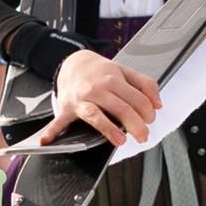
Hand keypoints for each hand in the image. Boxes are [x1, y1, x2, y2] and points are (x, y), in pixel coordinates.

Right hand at [51, 50, 165, 148]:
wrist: (73, 63)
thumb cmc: (102, 72)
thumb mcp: (126, 72)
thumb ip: (145, 85)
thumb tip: (159, 104)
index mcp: (114, 79)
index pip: (137, 98)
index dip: (148, 112)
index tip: (151, 120)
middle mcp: (97, 89)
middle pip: (121, 108)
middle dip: (136, 125)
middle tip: (144, 136)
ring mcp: (81, 99)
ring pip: (96, 115)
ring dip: (108, 129)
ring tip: (120, 141)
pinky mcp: (67, 108)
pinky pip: (58, 122)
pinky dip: (51, 132)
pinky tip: (46, 142)